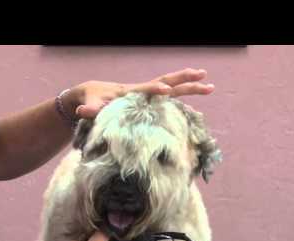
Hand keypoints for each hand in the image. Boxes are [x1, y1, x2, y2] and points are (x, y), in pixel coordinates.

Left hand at [71, 68, 214, 118]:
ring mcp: (146, 95)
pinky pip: (168, 99)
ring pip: (172, 89)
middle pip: (166, 83)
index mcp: (129, 92)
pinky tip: (196, 104)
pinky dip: (182, 99)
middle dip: (184, 80)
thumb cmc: (90, 100)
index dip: (156, 90)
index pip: (145, 90)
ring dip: (190, 87)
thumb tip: (83, 112)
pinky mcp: (147, 101)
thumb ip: (89, 109)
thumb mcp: (88, 105)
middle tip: (204, 76)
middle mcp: (141, 91)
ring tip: (210, 86)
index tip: (168, 91)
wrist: (90, 94)